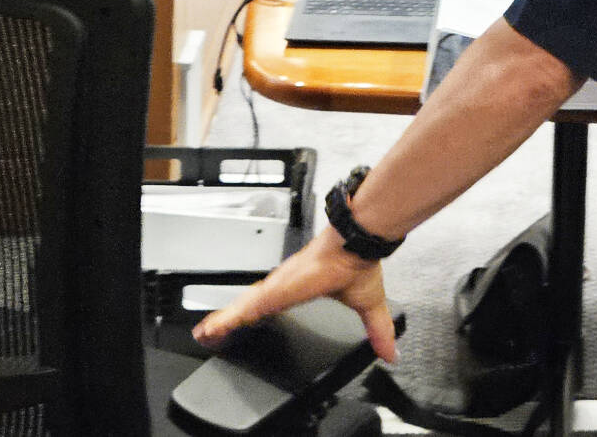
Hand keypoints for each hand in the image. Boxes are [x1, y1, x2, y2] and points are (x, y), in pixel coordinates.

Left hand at [193, 227, 399, 362]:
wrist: (356, 243)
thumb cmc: (359, 263)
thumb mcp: (367, 306)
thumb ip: (377, 331)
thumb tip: (391, 352)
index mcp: (300, 289)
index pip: (271, 305)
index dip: (254, 315)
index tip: (239, 325)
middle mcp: (284, 286)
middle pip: (251, 307)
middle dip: (230, 320)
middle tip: (209, 333)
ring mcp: (278, 287)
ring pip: (244, 308)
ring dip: (224, 321)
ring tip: (205, 334)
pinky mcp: (276, 290)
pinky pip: (247, 308)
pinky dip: (229, 318)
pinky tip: (215, 328)